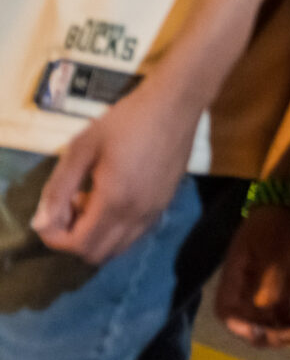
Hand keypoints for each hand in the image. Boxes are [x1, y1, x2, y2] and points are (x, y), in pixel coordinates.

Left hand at [30, 81, 203, 263]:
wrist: (176, 105)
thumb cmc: (127, 121)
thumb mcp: (82, 147)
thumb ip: (59, 187)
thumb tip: (42, 222)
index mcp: (115, 200)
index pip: (79, 244)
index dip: (56, 236)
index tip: (51, 211)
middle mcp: (138, 215)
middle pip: (98, 254)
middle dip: (74, 238)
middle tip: (70, 205)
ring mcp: (155, 211)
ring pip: (118, 248)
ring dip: (96, 234)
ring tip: (91, 200)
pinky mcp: (164, 204)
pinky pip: (134, 234)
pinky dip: (115, 228)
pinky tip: (113, 196)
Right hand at [219, 204, 289, 346]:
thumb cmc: (279, 225)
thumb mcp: (274, 250)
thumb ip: (269, 279)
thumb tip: (264, 308)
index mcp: (235, 279)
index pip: (228, 312)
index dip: (240, 328)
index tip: (260, 334)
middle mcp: (246, 289)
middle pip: (247, 322)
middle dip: (265, 334)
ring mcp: (263, 288)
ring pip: (264, 321)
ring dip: (279, 332)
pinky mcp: (281, 286)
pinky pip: (280, 312)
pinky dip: (288, 322)